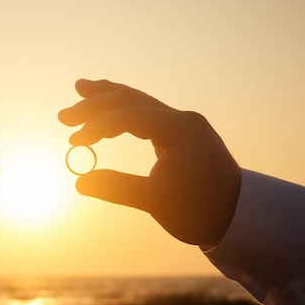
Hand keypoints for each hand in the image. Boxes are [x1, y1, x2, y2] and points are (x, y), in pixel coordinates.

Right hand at [59, 79, 240, 246]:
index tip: (74, 141)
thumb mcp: (157, 202)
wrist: (240, 217)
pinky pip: (145, 115)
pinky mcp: (180, 135)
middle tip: (64, 114)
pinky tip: (108, 110)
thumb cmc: (202, 211)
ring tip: (81, 88)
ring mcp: (182, 125)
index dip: (97, 126)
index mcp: (181, 128)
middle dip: (95, 104)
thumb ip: (117, 188)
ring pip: (138, 102)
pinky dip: (122, 111)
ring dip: (107, 99)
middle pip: (131, 100)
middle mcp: (182, 119)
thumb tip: (79, 182)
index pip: (129, 116)